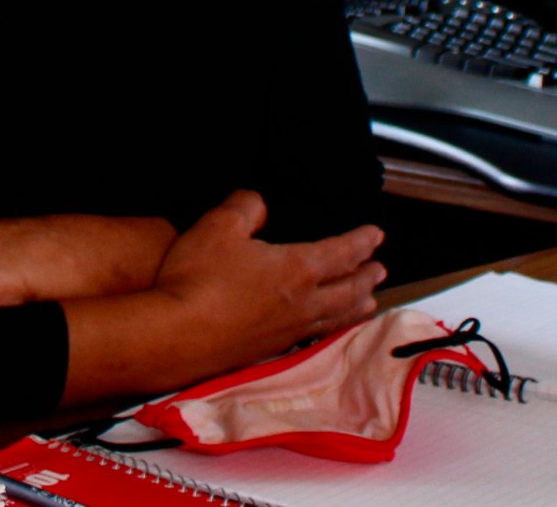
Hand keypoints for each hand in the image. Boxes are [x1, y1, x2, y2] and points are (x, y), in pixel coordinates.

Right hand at [150, 190, 386, 364]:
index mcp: (298, 269)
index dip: (362, 241)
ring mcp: (288, 332)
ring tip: (367, 302)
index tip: (375, 235)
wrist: (176, 335)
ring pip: (336, 318)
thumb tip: (259, 204)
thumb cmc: (199, 279)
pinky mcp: (269, 352)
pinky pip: (313, 337)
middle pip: (348, 290)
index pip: (342, 252)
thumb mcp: (220, 225)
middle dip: (367, 276)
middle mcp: (303, 304)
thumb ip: (247, 207)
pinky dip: (330, 329)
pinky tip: (321, 330)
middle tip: (380, 270)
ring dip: (356, 306)